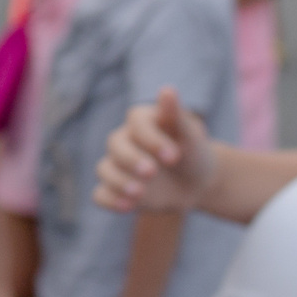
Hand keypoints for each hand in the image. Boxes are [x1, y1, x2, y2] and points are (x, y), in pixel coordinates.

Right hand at [93, 87, 215, 212]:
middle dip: (131, 160)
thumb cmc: (193, 152)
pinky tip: (127, 207)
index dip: (152, 140)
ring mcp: (117, 166)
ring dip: (119, 181)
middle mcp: (124, 141)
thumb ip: (176, 115)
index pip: (136, 124)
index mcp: (141, 121)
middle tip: (152, 173)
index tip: (174, 156)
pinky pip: (101, 194)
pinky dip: (109, 200)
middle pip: (115, 146)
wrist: (196, 181)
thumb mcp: (190, 134)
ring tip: (139, 194)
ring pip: (105, 170)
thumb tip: (167, 90)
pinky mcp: (116, 190)